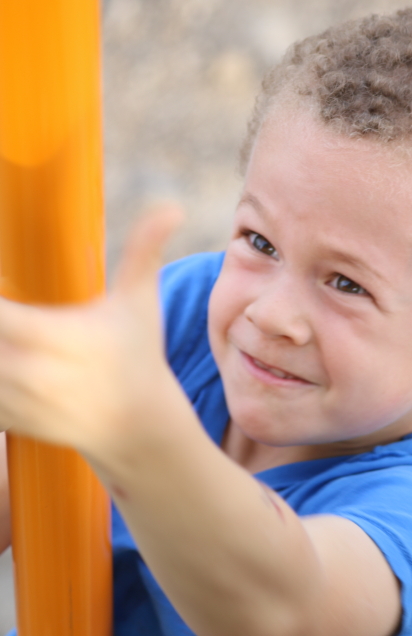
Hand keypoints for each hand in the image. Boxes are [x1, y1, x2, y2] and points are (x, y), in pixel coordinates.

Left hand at [0, 204, 182, 460]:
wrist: (140, 428)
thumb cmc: (138, 355)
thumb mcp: (141, 302)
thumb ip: (145, 251)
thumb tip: (172, 207)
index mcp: (59, 338)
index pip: (1, 316)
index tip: (2, 280)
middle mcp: (33, 374)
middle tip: (5, 308)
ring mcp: (19, 401)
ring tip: (9, 331)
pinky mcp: (10, 419)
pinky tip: (8, 351)